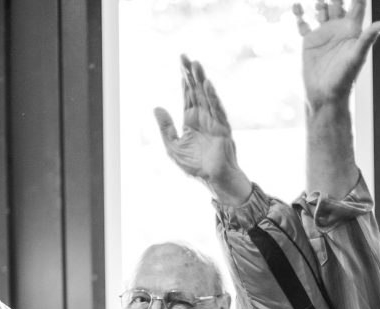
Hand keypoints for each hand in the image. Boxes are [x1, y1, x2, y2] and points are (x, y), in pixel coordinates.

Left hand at [154, 55, 250, 203]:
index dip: (184, 79)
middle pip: (196, 91)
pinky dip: (213, 98)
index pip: (187, 95)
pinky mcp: (222, 130)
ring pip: (207, 97)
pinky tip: (207, 85)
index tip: (181, 62)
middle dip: (191, 74)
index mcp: (191, 120)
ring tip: (197, 64)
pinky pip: (217, 111)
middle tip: (186, 56)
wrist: (214, 181)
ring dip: (201, 80)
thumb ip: (165, 128)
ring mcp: (214, 122)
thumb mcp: (173, 147)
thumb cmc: (196, 166)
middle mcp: (203, 118)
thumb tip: (156, 107)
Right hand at [294, 0, 379, 110]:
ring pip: (322, 10)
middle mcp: (339, 29)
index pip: (357, 5)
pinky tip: (297, 6)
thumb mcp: (356, 57)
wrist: (325, 96)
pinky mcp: (309, 41)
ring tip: (320, 5)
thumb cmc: (344, 80)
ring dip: (320, 3)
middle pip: (338, 3)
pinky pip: (303, 23)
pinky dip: (299, 13)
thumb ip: (368, 38)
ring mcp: (324, 34)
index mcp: (352, 30)